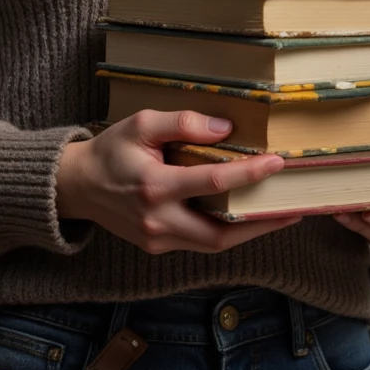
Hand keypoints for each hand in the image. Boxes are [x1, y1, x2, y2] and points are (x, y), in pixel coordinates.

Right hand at [55, 110, 304, 254]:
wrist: (77, 186)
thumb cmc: (110, 150)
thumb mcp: (141, 124)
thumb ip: (182, 122)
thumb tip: (226, 128)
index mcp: (154, 186)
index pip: (212, 182)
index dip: (249, 174)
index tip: (277, 163)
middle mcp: (157, 220)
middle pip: (221, 233)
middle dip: (261, 224)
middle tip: (293, 209)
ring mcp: (157, 239)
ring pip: (214, 245)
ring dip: (248, 232)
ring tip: (278, 216)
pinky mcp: (158, 247)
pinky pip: (200, 243)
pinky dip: (225, 231)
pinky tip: (244, 216)